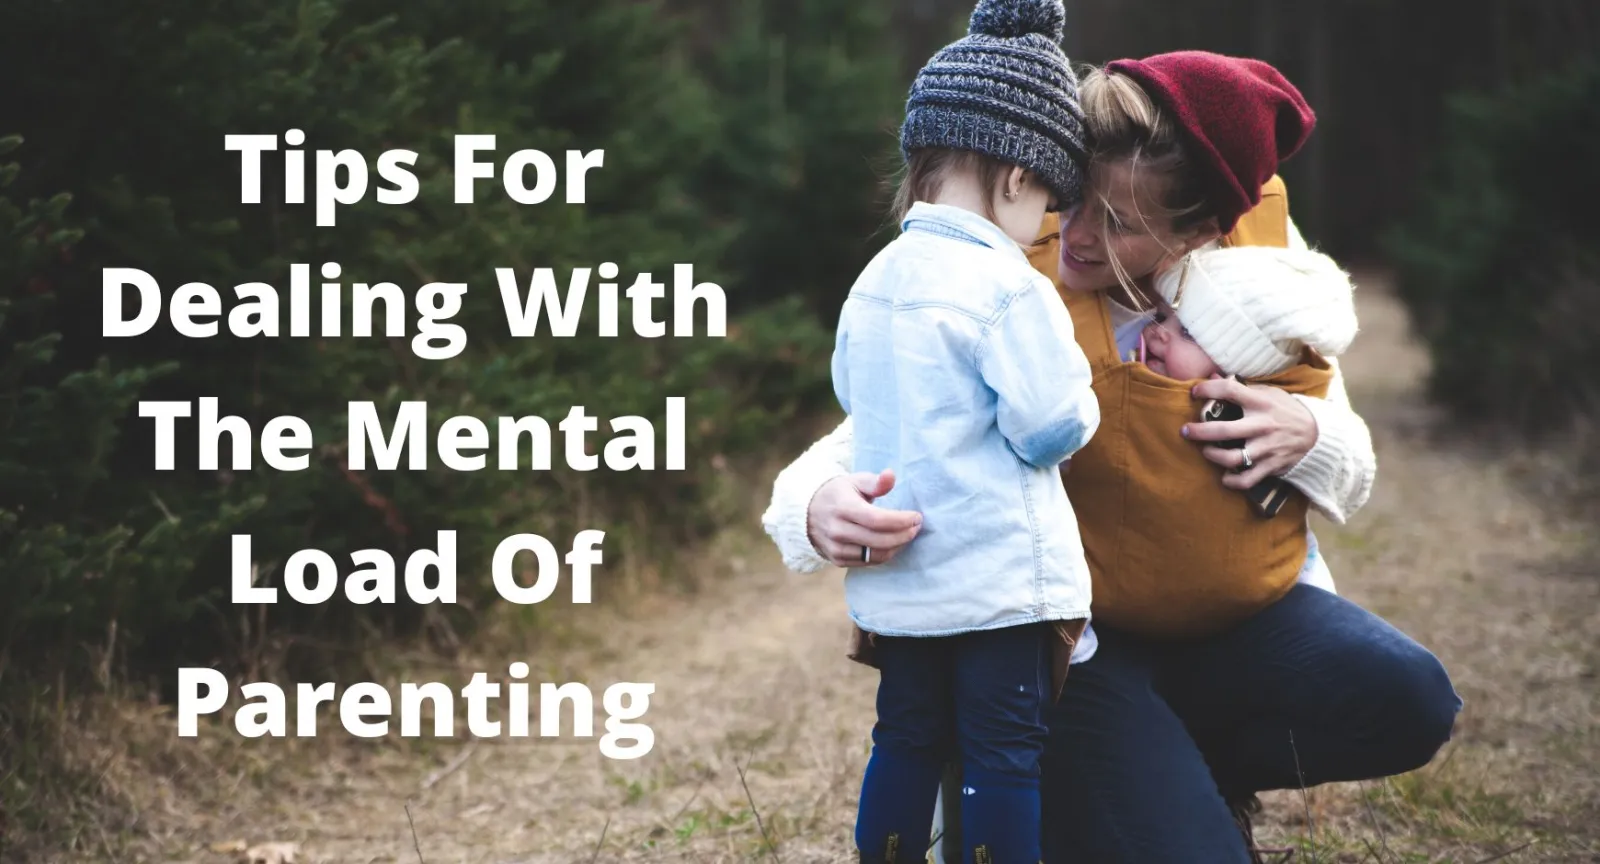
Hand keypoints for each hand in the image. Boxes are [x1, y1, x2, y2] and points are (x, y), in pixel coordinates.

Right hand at [805, 469, 922, 566]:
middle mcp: (838, 530)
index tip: (917, 516)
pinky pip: (869, 562)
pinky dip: (885, 554)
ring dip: (897, 546)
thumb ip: (875, 482)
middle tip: (917, 526)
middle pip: (879, 540)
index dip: (900, 521)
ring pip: (876, 554)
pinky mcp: (838, 560)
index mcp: (843, 507)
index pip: (877, 520)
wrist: (808, 513)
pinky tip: (893, 543)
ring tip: (907, 534)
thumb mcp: (854, 481)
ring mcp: (837, 548)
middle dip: (904, 535)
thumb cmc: (838, 494)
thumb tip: (891, 476)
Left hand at [1182, 378, 1317, 489]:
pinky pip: (1247, 479)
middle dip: (1199, 431)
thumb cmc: (1287, 410)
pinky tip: (1224, 476)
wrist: (1317, 434)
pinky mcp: (1271, 466)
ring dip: (1213, 456)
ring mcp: (1266, 448)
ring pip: (1232, 458)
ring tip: (1206, 451)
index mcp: (1261, 403)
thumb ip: (1243, 387)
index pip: (1230, 390)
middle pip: (1224, 430)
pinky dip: (1233, 481)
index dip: (1208, 389)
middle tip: (1185, 431)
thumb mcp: (1270, 393)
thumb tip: (1214, 375)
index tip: (1194, 392)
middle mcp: (1262, 425)